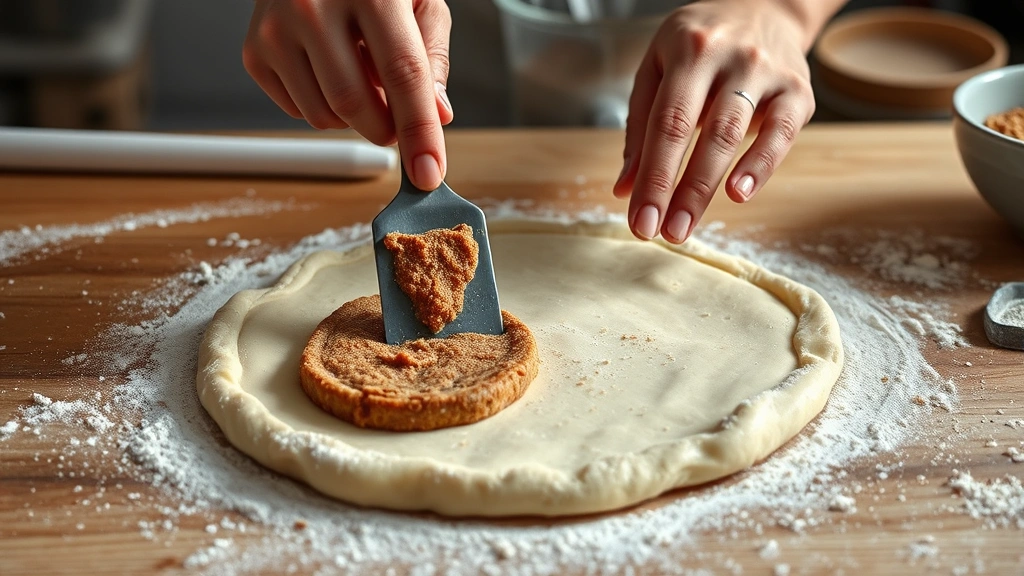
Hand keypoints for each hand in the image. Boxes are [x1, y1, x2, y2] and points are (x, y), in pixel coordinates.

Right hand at [243, 0, 453, 189]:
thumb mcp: (418, 0)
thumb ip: (432, 56)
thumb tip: (437, 115)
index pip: (402, 73)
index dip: (419, 130)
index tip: (428, 172)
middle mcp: (312, 5)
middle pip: (356, 104)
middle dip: (385, 129)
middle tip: (397, 120)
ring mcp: (275, 29)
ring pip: (324, 116)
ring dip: (354, 118)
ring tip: (360, 75)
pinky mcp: (253, 51)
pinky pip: (298, 111)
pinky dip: (323, 106)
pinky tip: (329, 69)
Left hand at [613, 0, 817, 242]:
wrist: (765, 5)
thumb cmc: (700, 44)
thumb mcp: (658, 68)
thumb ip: (640, 126)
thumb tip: (624, 188)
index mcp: (687, 49)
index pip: (665, 122)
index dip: (652, 176)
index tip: (639, 219)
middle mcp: (728, 57)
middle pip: (701, 132)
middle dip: (679, 190)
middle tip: (663, 233)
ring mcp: (766, 72)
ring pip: (735, 134)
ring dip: (709, 187)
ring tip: (687, 225)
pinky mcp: (798, 90)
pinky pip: (782, 134)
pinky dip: (761, 165)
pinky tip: (739, 193)